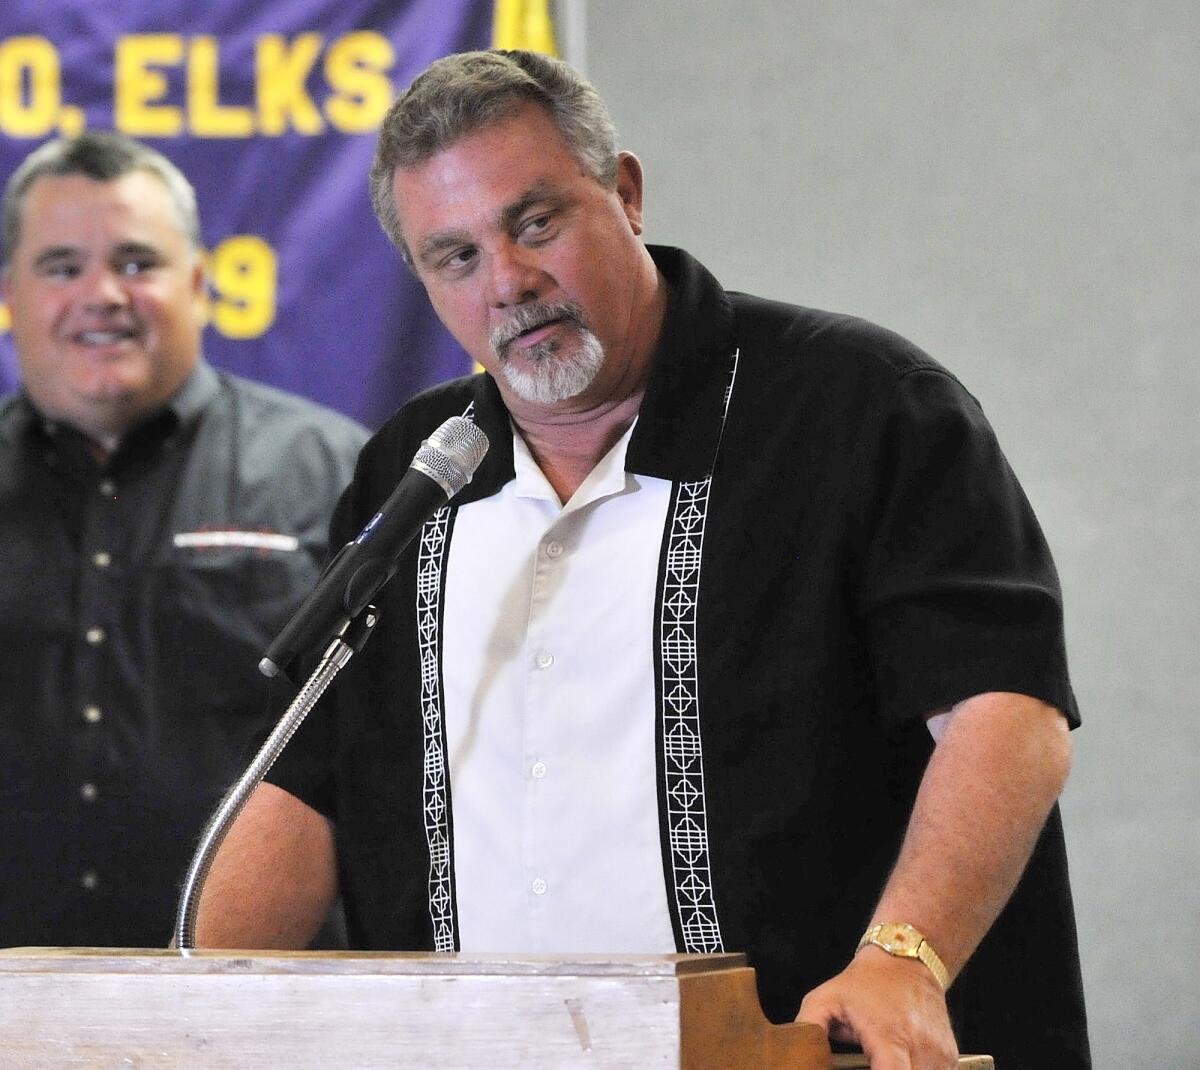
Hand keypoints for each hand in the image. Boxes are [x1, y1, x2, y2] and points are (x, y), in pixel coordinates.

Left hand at [797, 947, 958, 1069]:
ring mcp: (940, 1054)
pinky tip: (899, 1063)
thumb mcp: (825, 998)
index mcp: (889, 1036)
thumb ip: (808, 1027)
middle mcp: (921, 1047)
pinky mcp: (950, 1058)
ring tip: (880, 1061)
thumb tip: (797, 1055)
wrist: (906, 961)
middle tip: (866, 1064)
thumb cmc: (863, 984)